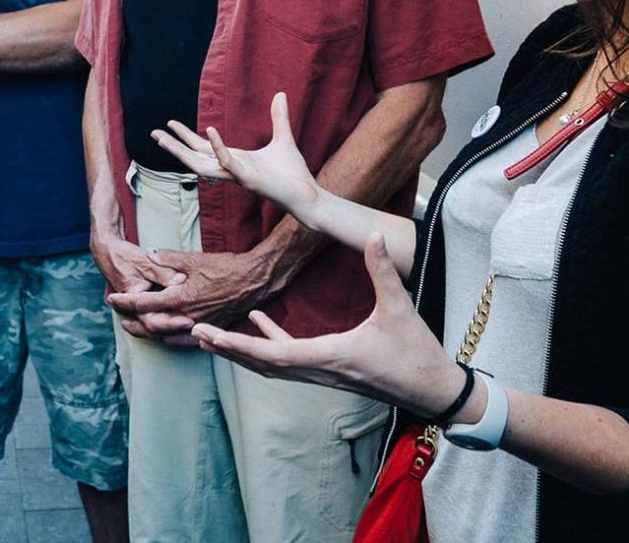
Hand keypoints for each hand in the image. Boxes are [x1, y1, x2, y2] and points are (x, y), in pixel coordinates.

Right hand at [91, 230, 189, 340]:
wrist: (108, 253)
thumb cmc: (125, 256)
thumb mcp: (145, 262)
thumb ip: (164, 272)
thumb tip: (182, 280)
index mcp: (133, 300)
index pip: (152, 321)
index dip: (172, 323)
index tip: (190, 321)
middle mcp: (134, 310)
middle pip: (157, 329)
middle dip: (176, 330)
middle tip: (197, 326)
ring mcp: (138, 311)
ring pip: (156, 329)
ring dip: (174, 331)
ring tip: (195, 329)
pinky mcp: (143, 308)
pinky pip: (157, 321)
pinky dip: (170, 326)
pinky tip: (186, 327)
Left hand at [106, 243, 281, 337]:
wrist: (255, 280)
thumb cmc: (225, 267)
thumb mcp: (194, 259)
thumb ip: (167, 258)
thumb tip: (147, 254)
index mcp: (180, 298)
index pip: (144, 304)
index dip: (124, 302)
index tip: (111, 299)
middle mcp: (187, 317)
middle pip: (151, 326)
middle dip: (133, 322)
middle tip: (119, 318)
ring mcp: (200, 327)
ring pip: (167, 337)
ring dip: (149, 333)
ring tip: (136, 328)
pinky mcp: (212, 330)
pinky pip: (186, 342)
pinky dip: (171, 340)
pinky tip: (165, 337)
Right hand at [150, 93, 320, 218]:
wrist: (307, 195)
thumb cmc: (293, 173)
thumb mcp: (283, 139)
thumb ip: (278, 118)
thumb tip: (280, 94)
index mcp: (234, 160)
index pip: (203, 148)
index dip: (185, 136)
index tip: (169, 124)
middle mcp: (230, 169)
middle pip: (194, 157)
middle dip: (173, 146)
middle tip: (153, 133)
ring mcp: (237, 175)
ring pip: (201, 164)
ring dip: (182, 150)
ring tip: (165, 136)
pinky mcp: (249, 179)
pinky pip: (228, 162)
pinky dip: (218, 147)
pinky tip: (209, 130)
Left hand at [191, 235, 460, 414]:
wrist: (435, 391)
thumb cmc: (418, 354)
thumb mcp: (401, 308)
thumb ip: (384, 271)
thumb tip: (372, 236)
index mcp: (332, 355)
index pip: (276, 355)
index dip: (242, 345)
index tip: (213, 336)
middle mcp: (320, 369)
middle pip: (263, 364)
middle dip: (228, 349)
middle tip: (194, 333)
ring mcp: (323, 372)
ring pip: (272, 364)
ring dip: (241, 349)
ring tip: (210, 333)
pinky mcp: (330, 368)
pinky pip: (289, 358)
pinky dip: (268, 341)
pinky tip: (256, 320)